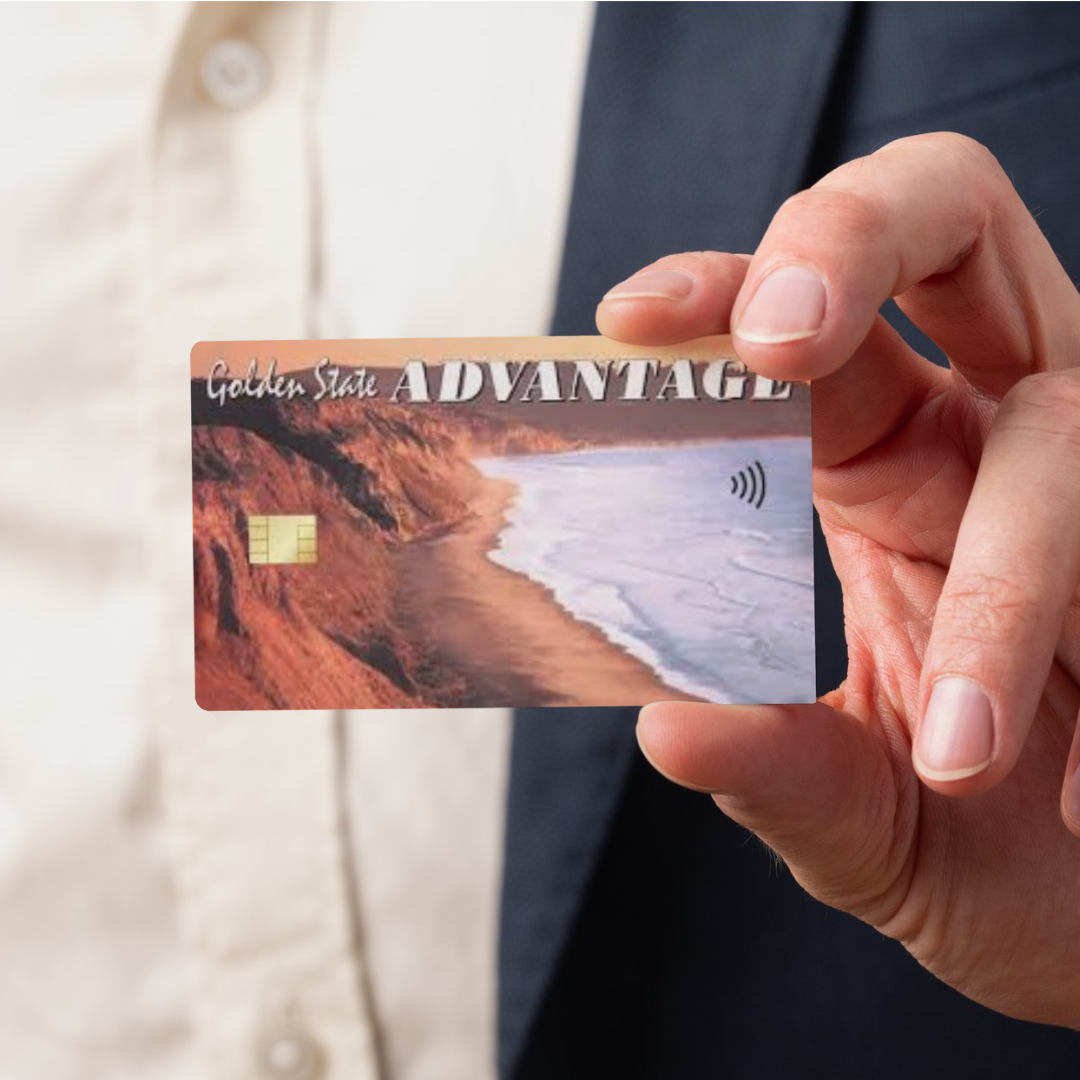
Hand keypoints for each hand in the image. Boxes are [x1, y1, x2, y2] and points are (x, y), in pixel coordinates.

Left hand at [595, 133, 1079, 1028]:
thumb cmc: (979, 848)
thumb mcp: (859, 820)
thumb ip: (779, 772)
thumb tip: (667, 730)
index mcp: (878, 465)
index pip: (801, 327)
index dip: (725, 292)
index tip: (632, 321)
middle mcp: (987, 433)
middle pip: (942, 222)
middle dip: (855, 241)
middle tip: (782, 339)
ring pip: (1066, 434)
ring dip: (1008, 589)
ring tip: (965, 763)